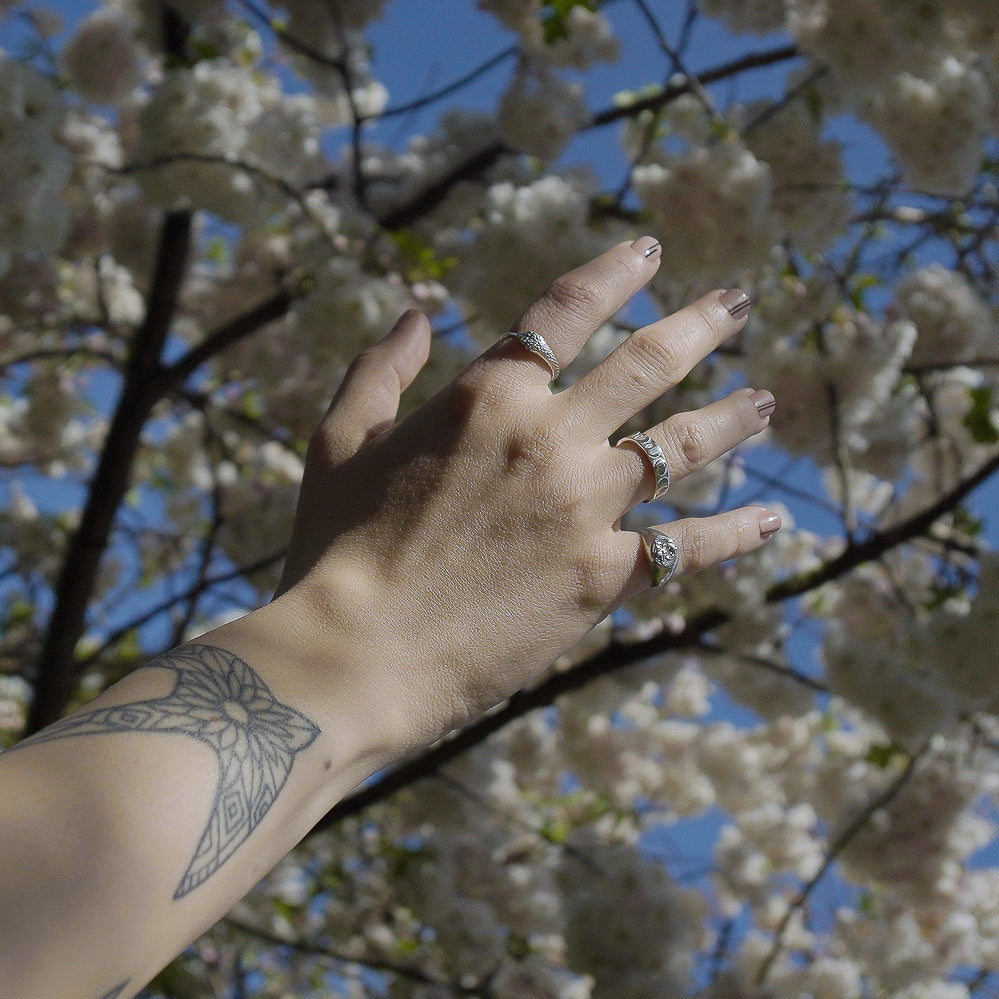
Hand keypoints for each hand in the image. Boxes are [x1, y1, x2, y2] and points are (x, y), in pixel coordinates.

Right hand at [275, 238, 778, 749]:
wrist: (357, 653)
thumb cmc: (336, 547)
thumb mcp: (338, 442)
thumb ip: (378, 368)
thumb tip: (415, 309)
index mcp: (488, 394)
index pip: (566, 312)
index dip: (613, 273)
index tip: (650, 252)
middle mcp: (551, 437)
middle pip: (646, 363)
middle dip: (699, 324)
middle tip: (738, 302)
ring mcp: (585, 506)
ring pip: (682, 446)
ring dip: (732, 416)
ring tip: (765, 399)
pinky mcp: (603, 576)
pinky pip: (687, 548)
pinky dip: (736, 534)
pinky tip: (775, 521)